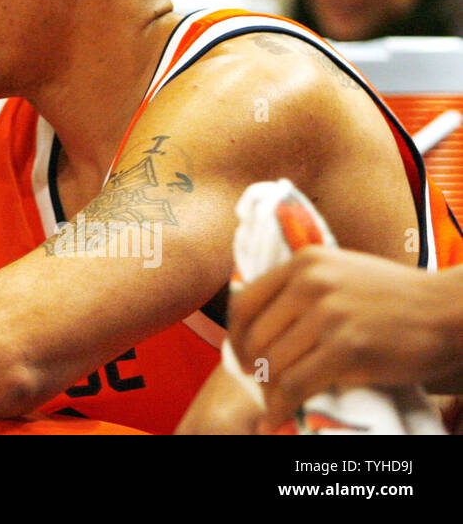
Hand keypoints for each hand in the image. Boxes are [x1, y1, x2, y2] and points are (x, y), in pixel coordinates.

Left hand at [230, 245, 462, 430]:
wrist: (449, 311)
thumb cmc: (395, 297)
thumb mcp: (340, 273)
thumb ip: (301, 288)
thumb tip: (259, 324)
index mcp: (304, 262)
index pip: (244, 303)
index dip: (235, 337)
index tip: (242, 357)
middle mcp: (310, 283)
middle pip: (255, 337)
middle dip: (253, 369)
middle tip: (261, 386)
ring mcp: (329, 314)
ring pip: (273, 363)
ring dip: (268, 391)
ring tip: (274, 403)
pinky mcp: (348, 348)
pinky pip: (296, 384)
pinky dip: (282, 406)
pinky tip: (280, 416)